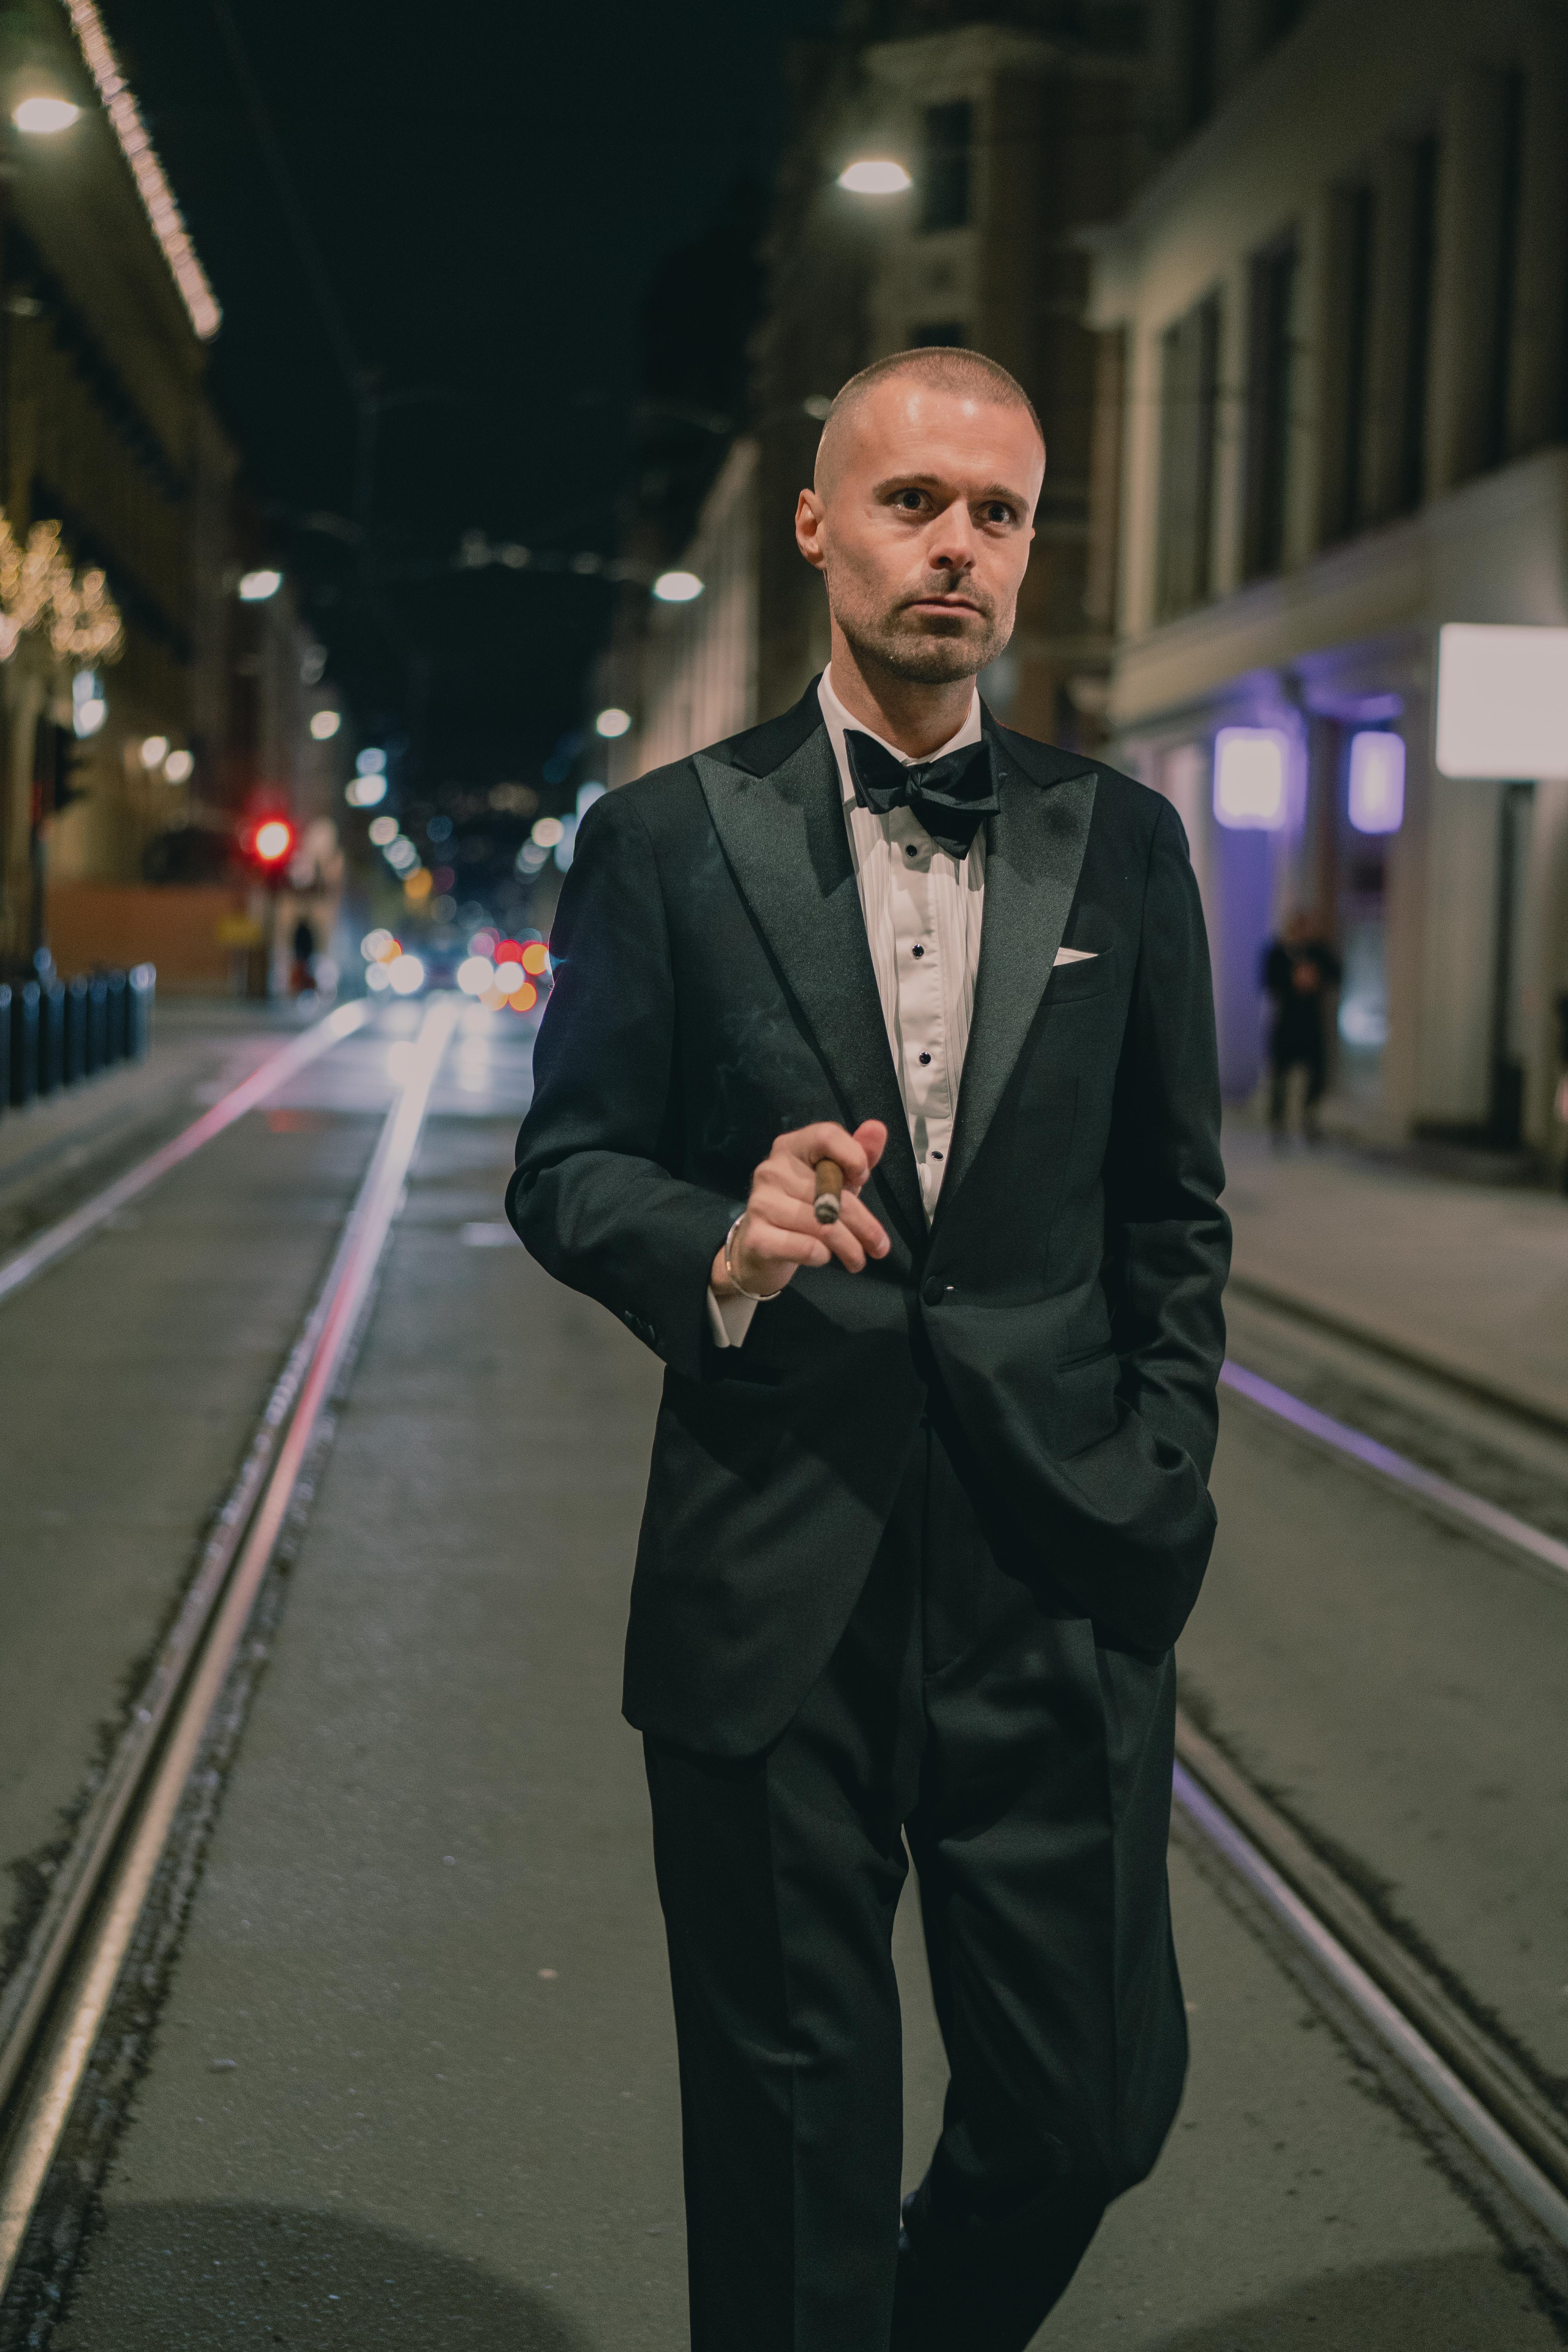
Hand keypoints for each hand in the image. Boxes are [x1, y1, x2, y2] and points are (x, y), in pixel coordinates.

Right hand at [711, 1120, 889, 1299]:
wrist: (761, 1247)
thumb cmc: (804, 1206)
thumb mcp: (835, 1179)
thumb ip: (858, 1153)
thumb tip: (878, 1128)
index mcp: (791, 1147)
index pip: (826, 1135)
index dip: (853, 1156)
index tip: (863, 1178)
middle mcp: (771, 1169)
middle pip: (832, 1190)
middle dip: (864, 1224)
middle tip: (880, 1247)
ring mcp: (761, 1202)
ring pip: (822, 1224)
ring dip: (849, 1247)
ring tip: (858, 1260)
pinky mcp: (757, 1237)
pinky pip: (805, 1247)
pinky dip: (823, 1255)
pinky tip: (824, 1256)